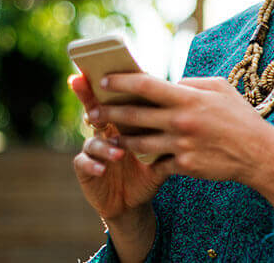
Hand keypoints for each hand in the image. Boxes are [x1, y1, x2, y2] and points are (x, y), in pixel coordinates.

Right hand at [68, 74, 164, 221]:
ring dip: (104, 145)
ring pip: (92, 140)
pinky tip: (102, 169)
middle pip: (94, 109)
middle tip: (96, 100)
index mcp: (123, 121)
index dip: (109, 85)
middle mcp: (104, 131)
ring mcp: (93, 149)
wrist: (134, 201)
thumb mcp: (162, 149)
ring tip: (119, 152)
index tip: (107, 72)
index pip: (116, 98)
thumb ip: (170, 128)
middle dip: (89, 99)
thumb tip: (189, 104)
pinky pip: (83, 163)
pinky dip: (93, 164)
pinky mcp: (86, 169)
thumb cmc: (150, 169)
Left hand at [96, 73, 273, 236]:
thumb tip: (169, 83)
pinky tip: (137, 156)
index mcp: (188, 98)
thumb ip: (191, 84)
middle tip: (92, 111)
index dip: (120, 82)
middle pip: (133, 115)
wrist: (258, 153)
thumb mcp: (220, 88)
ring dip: (120, 139)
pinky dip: (147, 158)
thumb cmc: (239, 116)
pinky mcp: (184, 166)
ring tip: (108, 136)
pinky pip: (157, 162)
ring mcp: (181, 145)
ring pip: (138, 143)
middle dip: (108, 112)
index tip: (103, 81)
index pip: (145, 85)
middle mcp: (181, 121)